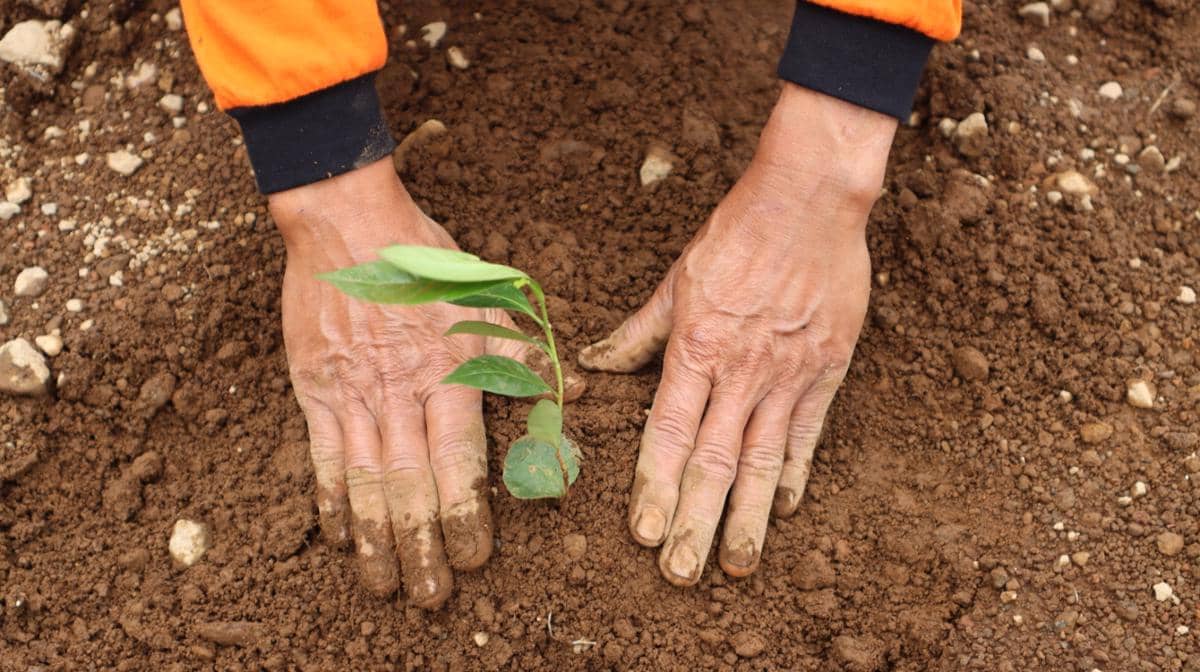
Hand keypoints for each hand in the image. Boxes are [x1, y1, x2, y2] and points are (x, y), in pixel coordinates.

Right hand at [269, 159, 557, 606]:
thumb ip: (524, 352)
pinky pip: (324, 456)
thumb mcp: (489, 296)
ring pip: (366, 483)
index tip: (475, 559)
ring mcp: (353, 394)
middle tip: (432, 597)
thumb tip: (568, 392)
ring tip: (387, 586)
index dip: (467, 514)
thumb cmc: (426, 257)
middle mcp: (400, 391)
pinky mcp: (316, 389)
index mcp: (449, 371)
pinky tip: (340, 538)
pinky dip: (331, 501)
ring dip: (378, 539)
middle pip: (412, 486)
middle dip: (424, 546)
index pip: (460, 461)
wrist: (347, 221)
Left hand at [579, 84, 897, 584]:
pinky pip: (809, 434)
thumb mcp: (675, 279)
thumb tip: (592, 364)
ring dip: (750, 519)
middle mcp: (742, 371)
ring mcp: (789, 375)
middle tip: (681, 574)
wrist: (811, 199)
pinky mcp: (827, 370)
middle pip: (715, 462)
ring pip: (765, 462)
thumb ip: (637, 333)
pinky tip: (788, 508)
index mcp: (696, 348)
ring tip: (738, 566)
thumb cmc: (736, 234)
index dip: (654, 487)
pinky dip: (797, 474)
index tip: (643, 534)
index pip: (668, 434)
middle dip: (695, 523)